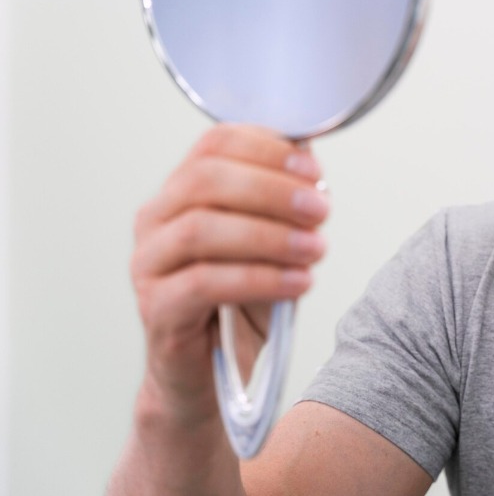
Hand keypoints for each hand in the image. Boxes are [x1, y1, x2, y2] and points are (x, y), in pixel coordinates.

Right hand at [129, 124, 328, 426]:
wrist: (212, 375)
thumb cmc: (243, 301)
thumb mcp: (272, 242)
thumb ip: (285, 201)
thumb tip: (309, 159)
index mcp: (181, 191)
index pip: (214, 144)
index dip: (267, 149)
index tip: (314, 170)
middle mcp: (155, 220)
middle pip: (205, 179)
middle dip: (272, 189)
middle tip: (320, 210)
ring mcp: (148, 264)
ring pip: (200, 229)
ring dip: (269, 235)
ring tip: (316, 249)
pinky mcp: (156, 309)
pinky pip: (204, 283)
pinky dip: (260, 278)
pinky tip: (298, 283)